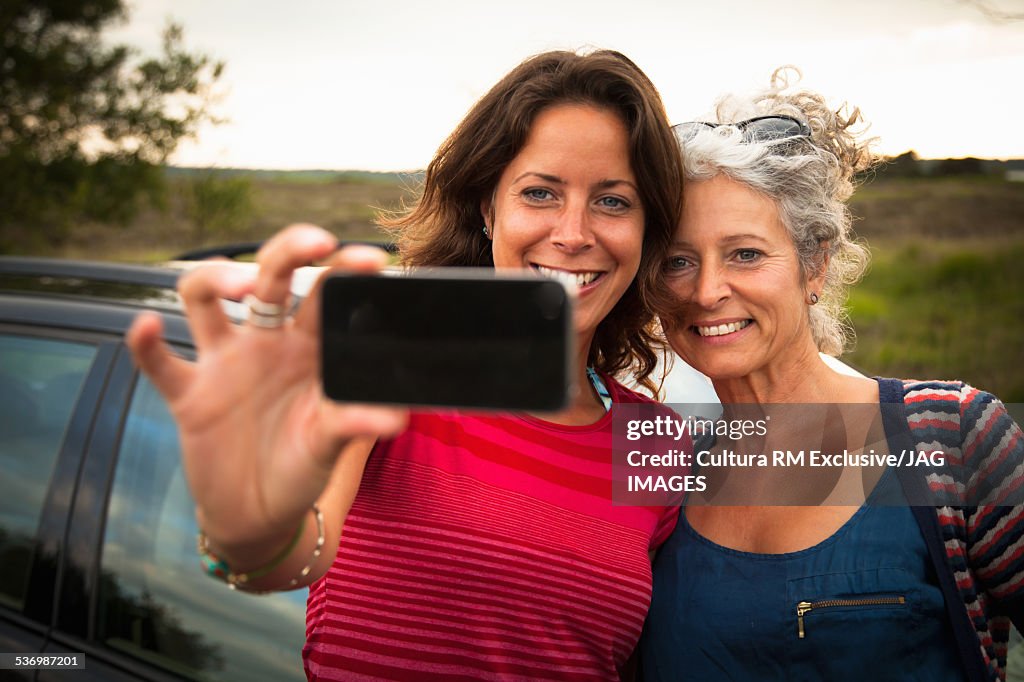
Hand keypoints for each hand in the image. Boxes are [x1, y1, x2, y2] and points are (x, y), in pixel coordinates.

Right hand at [127, 225, 408, 552]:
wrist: (260, 515)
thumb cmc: (303, 467)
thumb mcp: (331, 444)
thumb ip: (355, 423)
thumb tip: (396, 418)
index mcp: (308, 347)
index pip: (323, 293)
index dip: (344, 270)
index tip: (371, 260)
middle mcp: (265, 342)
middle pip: (270, 275)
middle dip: (291, 250)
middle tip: (319, 242)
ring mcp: (223, 363)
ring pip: (205, 298)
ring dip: (216, 278)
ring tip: (239, 286)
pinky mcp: (188, 395)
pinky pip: (158, 362)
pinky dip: (146, 343)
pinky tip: (146, 326)